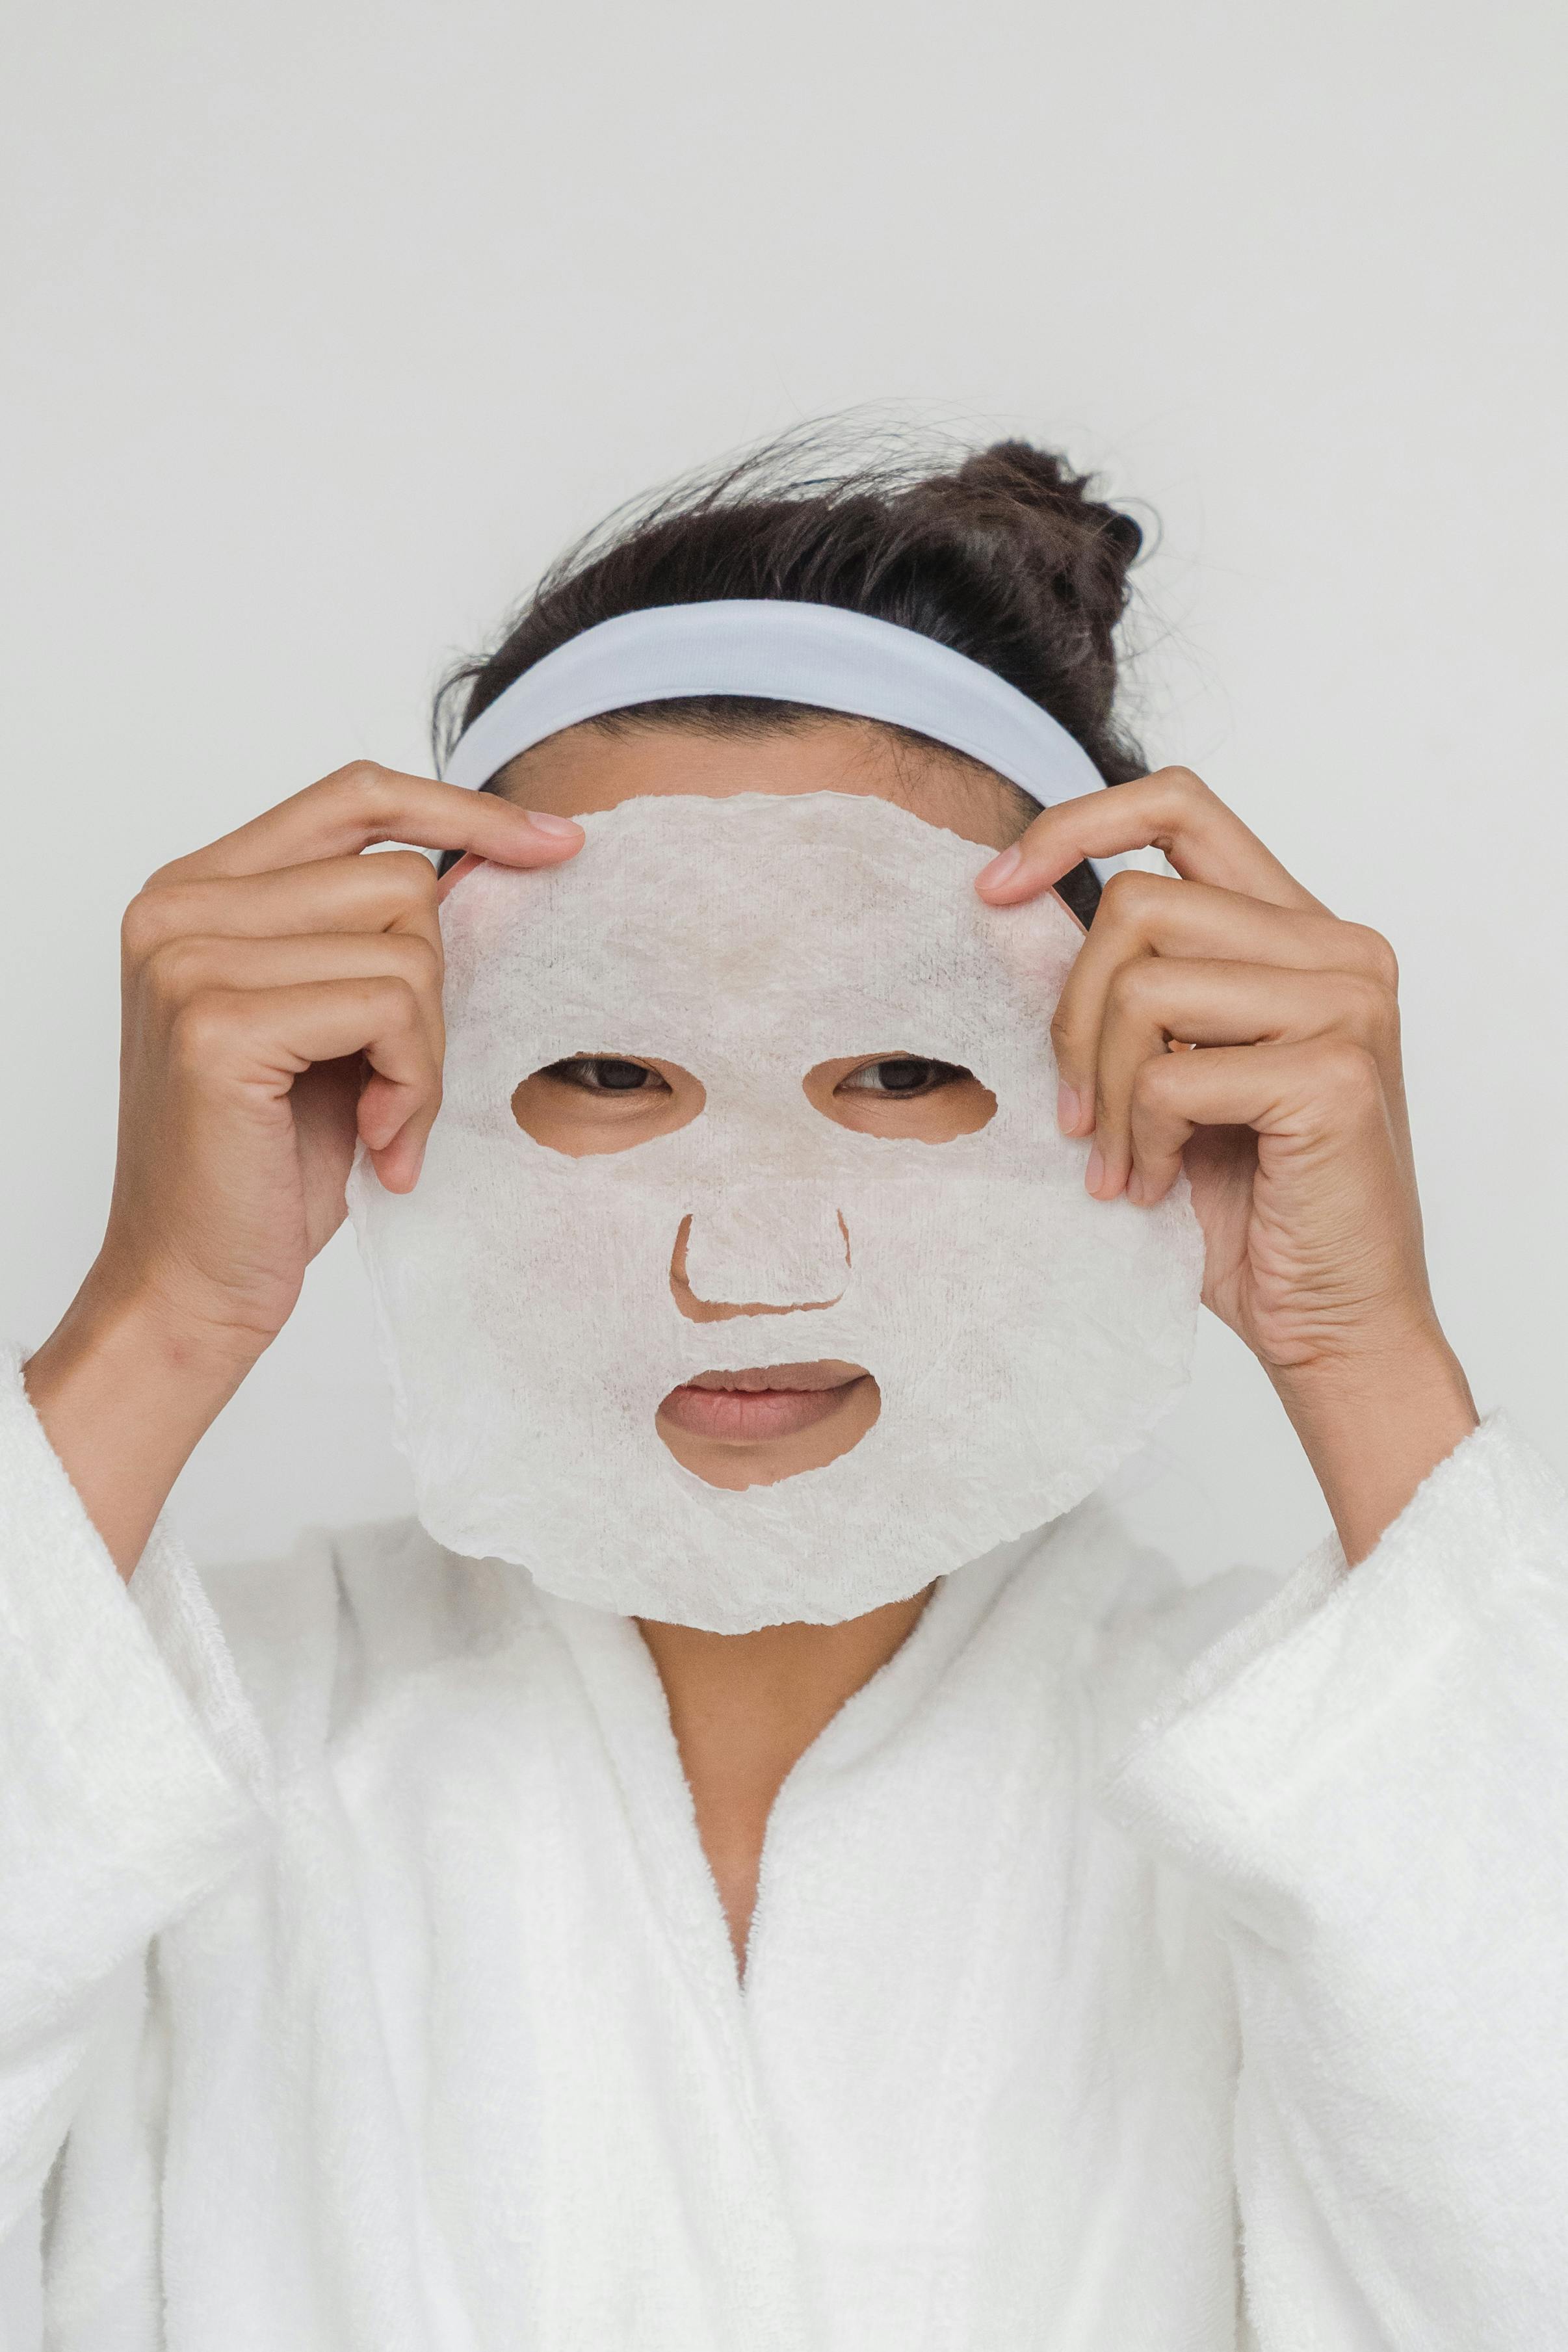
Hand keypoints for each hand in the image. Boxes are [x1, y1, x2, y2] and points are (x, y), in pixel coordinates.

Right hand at [25, 763, 581, 1571]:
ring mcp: (189, 958)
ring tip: (382, 1120)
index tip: (553, 841)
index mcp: (198, 890)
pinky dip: (412, 1084)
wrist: (194, 1281)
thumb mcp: (331, 1025)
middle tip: (400, 1086)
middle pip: (400, 880)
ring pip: (406, 947)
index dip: (461, 810)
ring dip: (423, 1052)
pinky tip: (375, 1142)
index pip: (354, 795)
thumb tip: (493, 863)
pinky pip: (388, 1007)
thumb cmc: (267, 1164)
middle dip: (433, 993)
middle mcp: (178, 906)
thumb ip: (371, 938)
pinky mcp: (217, 1022)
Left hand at [977, 767, 1477, 1560]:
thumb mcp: (1159, 1072)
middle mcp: (1339, 947)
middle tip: (1072, 1117)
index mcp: (1299, 930)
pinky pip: (1171, 1073)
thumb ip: (1110, 986)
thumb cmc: (1246, 1207)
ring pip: (1146, 985)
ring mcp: (1348, 1004)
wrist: (1333, 1323)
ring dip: (1102, 1092)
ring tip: (1116, 1163)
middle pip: (1138, 906)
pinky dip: (1138, 1139)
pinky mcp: (1334, 1072)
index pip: (1180, 806)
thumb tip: (1003, 903)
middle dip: (1071, 1018)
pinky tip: (1156, 1187)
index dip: (1076, 827)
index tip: (995, 888)